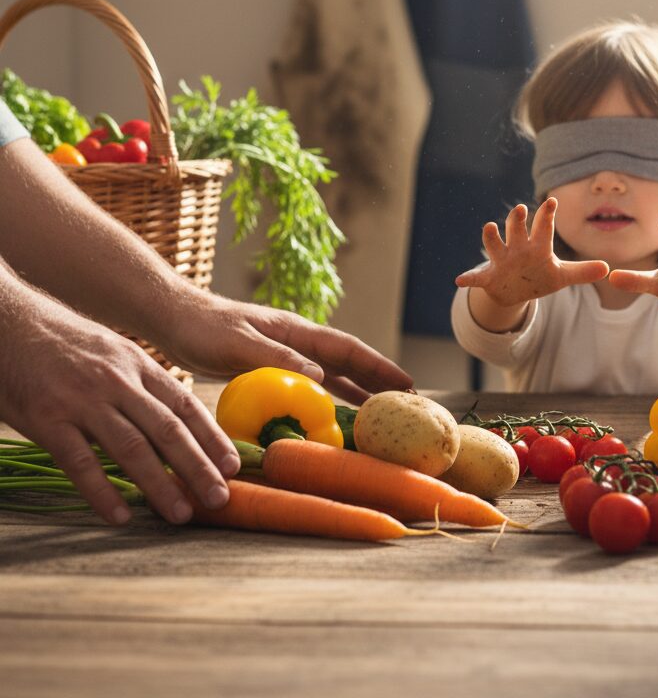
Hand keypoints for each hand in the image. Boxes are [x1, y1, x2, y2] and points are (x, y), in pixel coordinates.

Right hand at [0, 291, 239, 526]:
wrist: (9, 321)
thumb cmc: (62, 343)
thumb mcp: (112, 352)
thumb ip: (139, 382)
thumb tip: (173, 418)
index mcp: (138, 364)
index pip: (185, 405)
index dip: (212, 437)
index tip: (233, 465)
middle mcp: (117, 381)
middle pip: (168, 429)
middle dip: (198, 467)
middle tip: (220, 498)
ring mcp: (83, 400)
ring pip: (132, 448)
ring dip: (160, 485)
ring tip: (181, 514)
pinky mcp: (47, 419)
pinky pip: (80, 462)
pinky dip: (103, 492)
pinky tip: (121, 516)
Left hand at [149, 293, 413, 404]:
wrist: (174, 318)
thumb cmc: (204, 328)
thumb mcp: (240, 345)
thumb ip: (278, 359)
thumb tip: (321, 376)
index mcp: (296, 331)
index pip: (348, 349)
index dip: (379, 367)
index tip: (406, 384)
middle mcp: (298, 342)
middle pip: (348, 361)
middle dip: (378, 379)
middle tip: (408, 403)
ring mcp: (286, 353)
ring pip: (333, 373)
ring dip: (359, 390)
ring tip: (382, 412)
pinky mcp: (271, 367)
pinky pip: (310, 384)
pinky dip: (329, 397)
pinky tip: (334, 413)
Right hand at [454, 199, 608, 306]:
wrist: (515, 291)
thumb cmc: (539, 277)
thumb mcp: (561, 276)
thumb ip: (582, 272)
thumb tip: (607, 269)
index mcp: (537, 247)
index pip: (543, 227)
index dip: (547, 215)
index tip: (552, 201)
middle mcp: (518, 248)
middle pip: (517, 230)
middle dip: (517, 220)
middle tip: (521, 209)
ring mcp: (502, 261)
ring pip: (495, 245)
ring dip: (491, 237)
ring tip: (489, 227)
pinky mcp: (489, 277)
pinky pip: (477, 277)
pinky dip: (469, 278)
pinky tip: (460, 280)